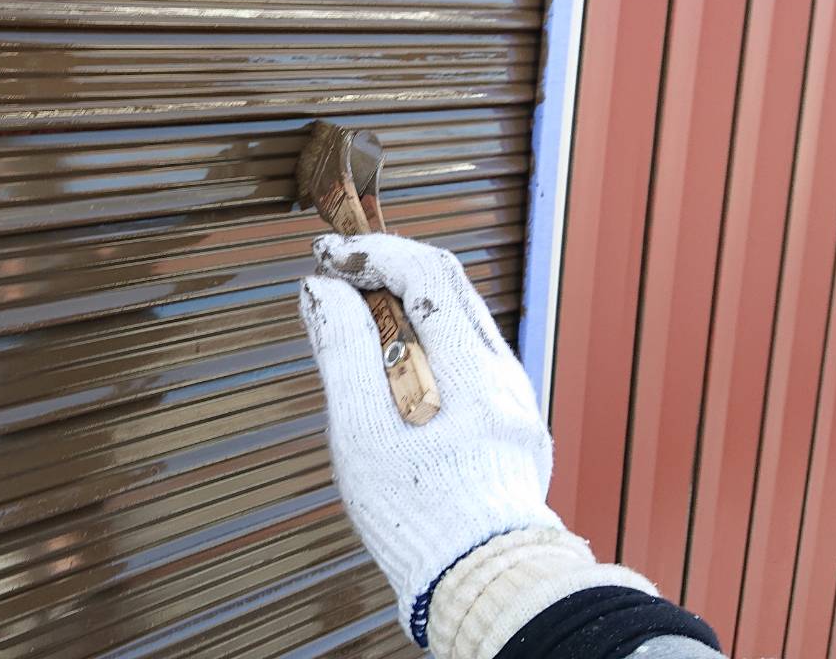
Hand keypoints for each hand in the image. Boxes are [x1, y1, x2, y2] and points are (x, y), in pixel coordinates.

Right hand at [298, 233, 560, 638]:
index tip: (327, 256)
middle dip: (387, 268)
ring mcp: (512, 398)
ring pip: (458, 320)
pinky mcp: (509, 422)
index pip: (428, 272)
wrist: (483, 583)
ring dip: (404, 304)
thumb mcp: (363, 436)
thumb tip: (323, 292)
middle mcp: (503, 376)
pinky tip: (389, 365)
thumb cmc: (422, 522)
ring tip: (352, 318)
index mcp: (473, 374)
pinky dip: (423, 341)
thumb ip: (343, 354)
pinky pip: (465, 357)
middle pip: (449, 286)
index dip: (373, 252)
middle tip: (335, 274)